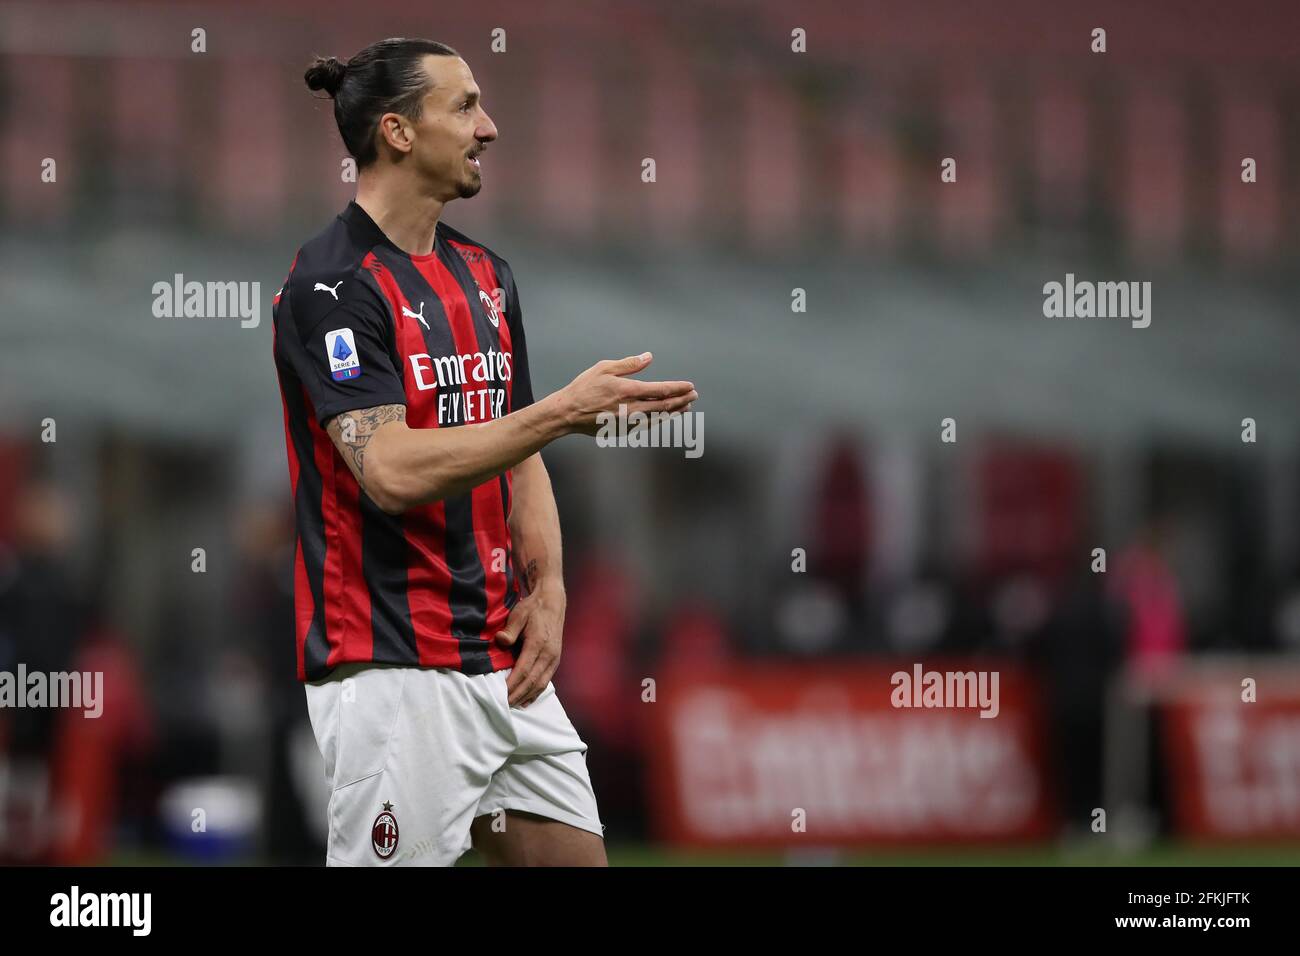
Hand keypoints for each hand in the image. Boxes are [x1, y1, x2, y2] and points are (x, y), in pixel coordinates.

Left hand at [493, 580, 565, 706]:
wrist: (553, 603)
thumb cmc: (533, 608)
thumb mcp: (519, 613)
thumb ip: (510, 629)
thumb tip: (501, 641)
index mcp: (538, 643)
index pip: (523, 670)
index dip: (512, 684)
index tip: (501, 694)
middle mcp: (548, 654)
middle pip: (532, 681)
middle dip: (517, 695)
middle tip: (503, 705)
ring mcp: (554, 658)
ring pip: (540, 684)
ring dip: (526, 696)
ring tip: (513, 705)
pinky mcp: (555, 660)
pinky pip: (546, 681)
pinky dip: (536, 693)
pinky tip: (526, 700)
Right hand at [560, 352, 696, 436]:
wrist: (567, 413)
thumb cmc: (584, 387)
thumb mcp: (604, 368)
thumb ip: (629, 364)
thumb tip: (649, 357)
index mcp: (628, 390)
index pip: (661, 390)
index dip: (678, 388)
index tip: (690, 386)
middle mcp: (631, 408)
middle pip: (664, 406)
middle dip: (681, 400)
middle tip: (694, 396)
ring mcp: (628, 422)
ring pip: (658, 418)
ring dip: (674, 412)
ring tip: (686, 407)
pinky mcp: (623, 431)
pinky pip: (647, 426)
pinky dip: (660, 420)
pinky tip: (665, 416)